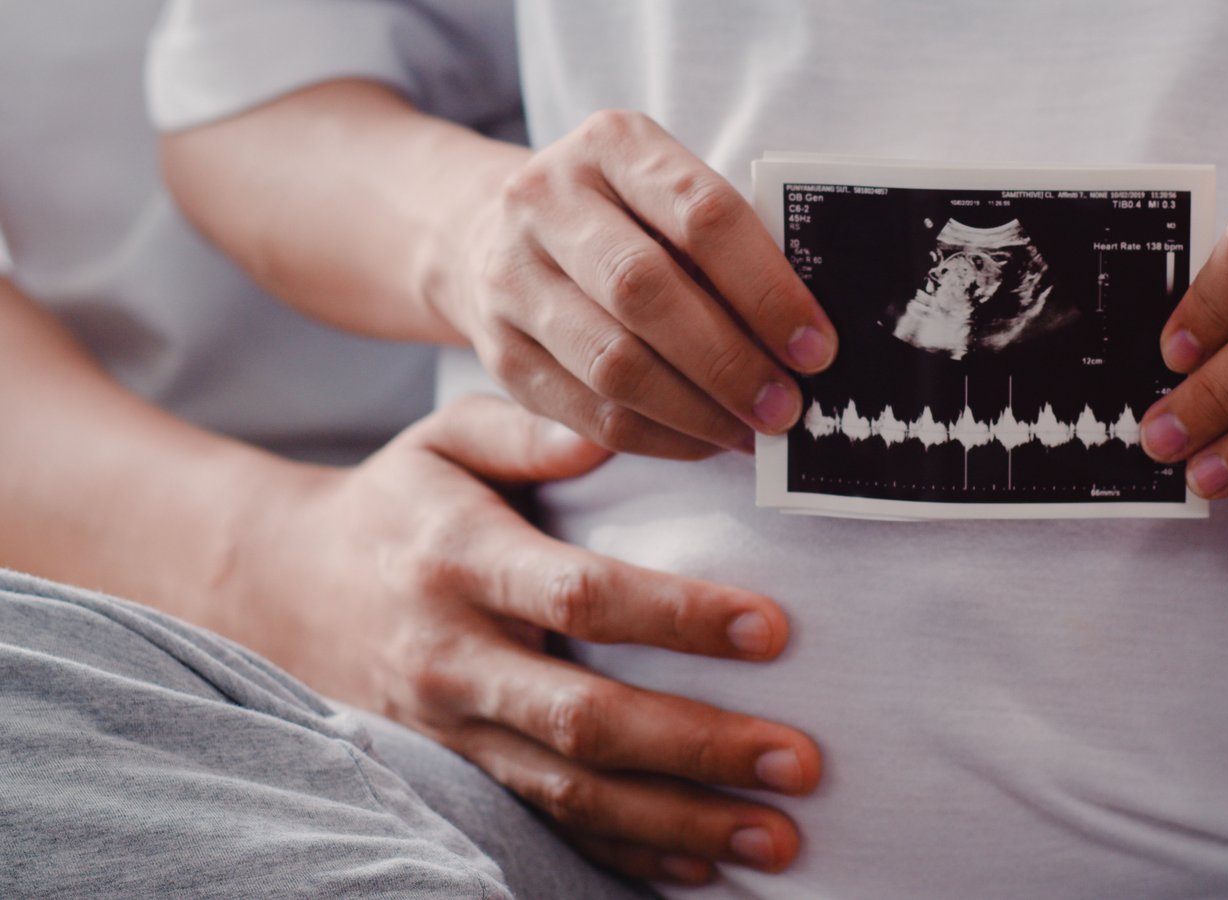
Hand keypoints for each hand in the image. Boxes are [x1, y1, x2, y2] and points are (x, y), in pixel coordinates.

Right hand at [241, 395, 821, 883]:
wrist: (285, 592)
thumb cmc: (400, 504)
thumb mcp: (443, 440)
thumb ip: (525, 429)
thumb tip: (613, 428)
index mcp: (462, 562)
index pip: (580, 596)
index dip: (675, 616)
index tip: (771, 629)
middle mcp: (457, 658)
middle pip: (586, 718)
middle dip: (699, 745)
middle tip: (800, 760)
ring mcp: (453, 732)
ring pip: (573, 793)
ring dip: (679, 821)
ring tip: (777, 837)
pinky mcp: (456, 776)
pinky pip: (545, 828)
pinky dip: (625, 855)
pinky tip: (700, 869)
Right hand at [444, 109, 836, 459]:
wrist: (493, 232)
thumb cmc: (620, 218)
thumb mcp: (666, 196)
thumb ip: (728, 246)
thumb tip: (805, 338)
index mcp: (611, 145)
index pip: (702, 215)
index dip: (767, 289)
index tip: (816, 348)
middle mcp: (546, 201)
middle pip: (646, 291)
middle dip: (730, 362)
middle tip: (786, 408)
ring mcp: (510, 278)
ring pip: (613, 364)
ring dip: (697, 412)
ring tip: (751, 431)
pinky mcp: (499, 354)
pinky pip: (590, 414)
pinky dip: (659, 438)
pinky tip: (704, 440)